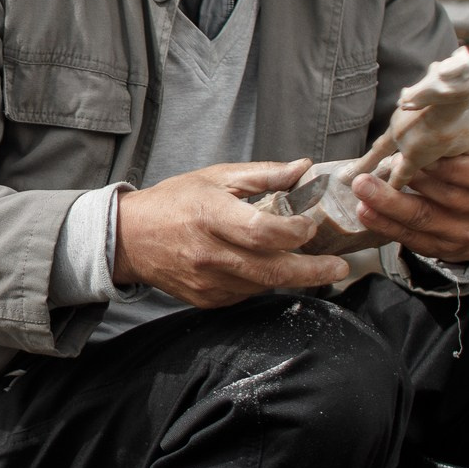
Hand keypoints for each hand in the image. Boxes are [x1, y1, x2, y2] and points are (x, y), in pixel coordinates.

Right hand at [114, 160, 354, 307]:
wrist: (130, 238)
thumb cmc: (175, 201)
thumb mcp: (216, 177)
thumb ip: (263, 174)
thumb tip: (303, 168)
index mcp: (211, 215)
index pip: (262, 232)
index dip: (293, 232)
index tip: (310, 226)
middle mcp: (209, 253)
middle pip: (271, 270)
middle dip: (312, 272)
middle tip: (339, 269)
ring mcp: (207, 281)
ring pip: (263, 286)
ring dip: (291, 278)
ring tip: (312, 267)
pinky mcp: (206, 299)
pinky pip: (246, 294)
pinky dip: (263, 283)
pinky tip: (268, 268)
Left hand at [350, 147, 468, 262]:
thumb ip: (459, 138)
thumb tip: (433, 118)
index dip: (448, 166)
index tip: (419, 153)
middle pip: (446, 197)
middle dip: (410, 181)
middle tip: (382, 167)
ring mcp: (465, 233)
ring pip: (424, 218)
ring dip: (388, 202)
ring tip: (363, 187)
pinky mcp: (441, 248)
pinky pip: (409, 237)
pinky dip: (383, 223)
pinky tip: (365, 210)